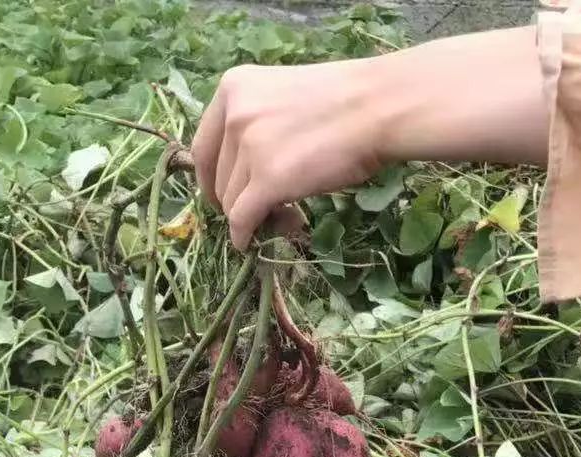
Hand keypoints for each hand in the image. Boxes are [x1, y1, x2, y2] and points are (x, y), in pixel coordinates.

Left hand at [191, 26, 549, 249]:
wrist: (378, 108)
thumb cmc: (346, 101)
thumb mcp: (285, 97)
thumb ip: (258, 123)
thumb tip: (247, 169)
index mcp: (232, 88)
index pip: (203, 144)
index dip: (210, 177)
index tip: (222, 194)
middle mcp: (232, 115)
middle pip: (216, 176)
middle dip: (234, 200)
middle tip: (262, 212)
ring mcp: (247, 148)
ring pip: (231, 201)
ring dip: (250, 218)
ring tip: (282, 219)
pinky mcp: (266, 180)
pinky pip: (242, 219)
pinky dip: (243, 235)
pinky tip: (251, 243)